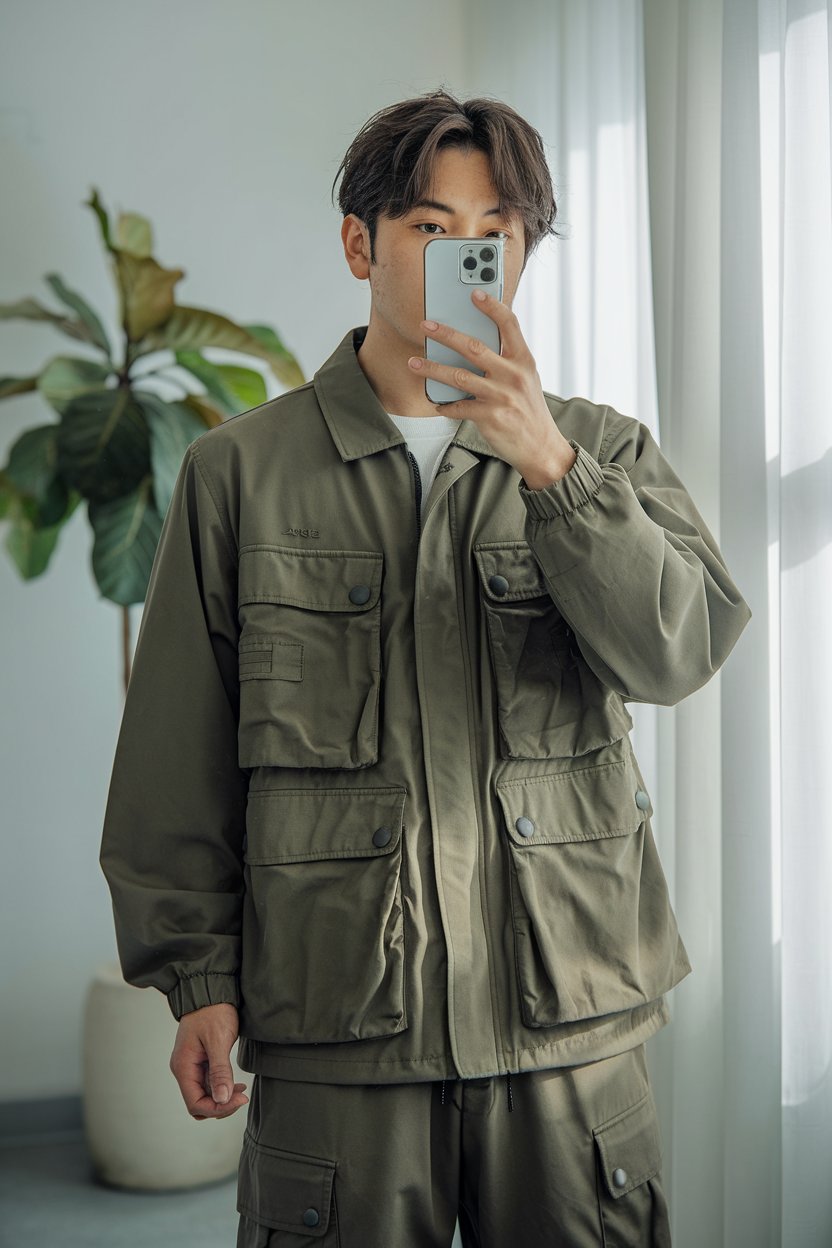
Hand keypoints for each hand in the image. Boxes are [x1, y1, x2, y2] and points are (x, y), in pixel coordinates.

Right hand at [169, 1002, 248, 1119]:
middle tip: (242, 1097)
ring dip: (222, 1098)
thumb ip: (219, 1071)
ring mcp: (193, 1066)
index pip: (195, 1103)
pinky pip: (209, 1083)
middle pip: (198, 1103)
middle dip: (219, 1106)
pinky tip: (237, 1085)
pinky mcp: (201, 1061)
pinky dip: (222, 1088)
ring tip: (242, 1091)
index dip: (217, 1108)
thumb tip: (221, 1099)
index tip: (239, 1100)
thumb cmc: (213, 1011)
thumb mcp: (218, 1040)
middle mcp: (185, 1069)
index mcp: (183, 1066)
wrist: (211, 990)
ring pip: (205, 1095)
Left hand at [407, 290, 576, 489]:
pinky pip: (459, 407)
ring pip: (459, 376)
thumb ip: (506, 361)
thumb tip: (472, 346)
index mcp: (523, 360)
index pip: (509, 324)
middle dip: (446, 334)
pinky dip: (445, 406)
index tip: (474, 294)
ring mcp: (501, 396)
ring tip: (414, 363)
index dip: (491, 306)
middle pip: (474, 346)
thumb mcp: (526, 380)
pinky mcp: (491, 416)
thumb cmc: (529, 411)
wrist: (541, 447)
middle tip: (426, 326)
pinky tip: (438, 404)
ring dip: (432, 368)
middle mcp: (513, 374)